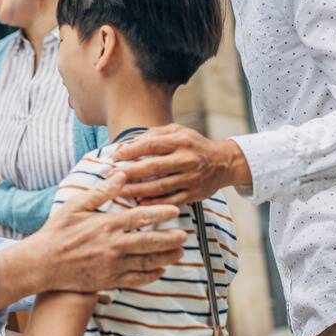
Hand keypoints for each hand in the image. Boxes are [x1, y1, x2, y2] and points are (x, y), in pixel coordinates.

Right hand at [15, 171, 187, 293]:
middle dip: (170, 239)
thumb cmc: (57, 231)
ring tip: (179, 253)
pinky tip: (159, 270)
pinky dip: (151, 275)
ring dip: (166, 257)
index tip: (176, 210)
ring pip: (147, 262)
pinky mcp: (109, 280)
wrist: (42, 263)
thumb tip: (121, 175)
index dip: (161, 213)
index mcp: (107, 225)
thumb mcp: (75, 206)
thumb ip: (101, 191)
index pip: (141, 218)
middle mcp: (114, 246)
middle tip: (185, 236)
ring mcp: (112, 265)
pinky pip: (136, 279)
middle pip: (150, 242)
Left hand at [109, 124, 251, 204]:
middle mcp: (187, 159)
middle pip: (153, 167)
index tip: (114, 157)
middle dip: (130, 172)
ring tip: (120, 192)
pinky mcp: (194, 193)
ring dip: (138, 190)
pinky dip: (155, 203)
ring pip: (160, 186)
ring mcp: (191, 178)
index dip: (130, 151)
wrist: (224, 162)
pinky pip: (171, 200)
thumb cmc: (195, 145)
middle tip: (110, 176)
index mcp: (181, 140)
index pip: (150, 145)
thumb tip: (130, 143)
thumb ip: (155, 134)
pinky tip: (140, 204)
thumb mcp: (179, 131)